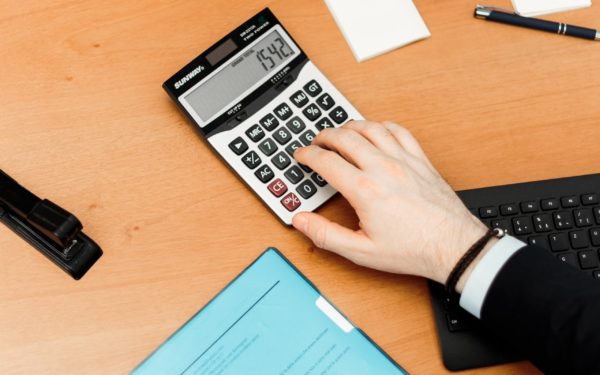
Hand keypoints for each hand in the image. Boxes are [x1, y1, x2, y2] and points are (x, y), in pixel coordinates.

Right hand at [293, 121, 491, 289]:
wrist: (454, 247)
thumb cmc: (412, 250)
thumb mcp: (361, 251)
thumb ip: (326, 235)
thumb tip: (301, 220)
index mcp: (365, 190)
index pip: (326, 160)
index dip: (307, 155)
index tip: (301, 156)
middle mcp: (383, 168)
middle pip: (345, 137)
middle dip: (324, 136)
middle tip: (316, 143)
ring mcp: (404, 161)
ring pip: (370, 128)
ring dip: (350, 127)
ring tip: (340, 133)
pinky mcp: (420, 160)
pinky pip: (398, 131)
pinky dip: (381, 126)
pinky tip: (376, 131)